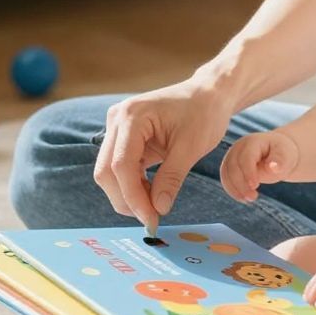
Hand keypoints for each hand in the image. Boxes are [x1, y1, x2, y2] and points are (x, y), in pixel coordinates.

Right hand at [93, 77, 229, 226]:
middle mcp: (117, 119)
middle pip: (107, 170)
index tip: (151, 219)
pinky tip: (152, 193)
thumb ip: (172, 178)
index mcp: (132, 115)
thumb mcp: (192, 147)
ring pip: (109, 172)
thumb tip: (158, 209)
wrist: (208, 95)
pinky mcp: (123, 138)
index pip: (121, 165)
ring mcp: (117, 128)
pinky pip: (120, 168)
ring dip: (128, 194)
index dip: (133, 196)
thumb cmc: (204, 113)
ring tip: (155, 206)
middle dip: (126, 199)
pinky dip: (133, 185)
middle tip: (151, 219)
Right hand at [219, 128, 300, 203]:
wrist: (278, 153)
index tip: (255, 186)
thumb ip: (280, 161)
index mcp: (253, 141)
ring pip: (226, 173)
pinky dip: (232, 190)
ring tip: (249, 199)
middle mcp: (239, 147)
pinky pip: (226, 179)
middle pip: (233, 165)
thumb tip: (272, 167)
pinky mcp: (229, 166)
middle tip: (253, 197)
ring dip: (235, 189)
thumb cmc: (283, 154)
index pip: (246, 157)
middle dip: (241, 183)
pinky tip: (243, 198)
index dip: (248, 172)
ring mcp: (232, 156)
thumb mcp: (287, 156)